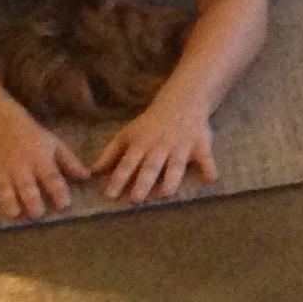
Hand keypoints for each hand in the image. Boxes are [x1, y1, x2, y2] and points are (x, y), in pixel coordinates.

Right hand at [0, 111, 90, 220]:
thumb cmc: (30, 136)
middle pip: (27, 187)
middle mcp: (19, 167)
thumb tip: (87, 176)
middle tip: (37, 215)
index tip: (64, 205)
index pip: (52, 177)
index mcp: (39, 160)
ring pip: (3, 189)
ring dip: (7, 202)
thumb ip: (69, 162)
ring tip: (13, 214)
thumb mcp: (53, 144)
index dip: (58, 191)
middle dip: (32, 202)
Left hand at [93, 99, 217, 203]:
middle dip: (143, 182)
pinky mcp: (200, 146)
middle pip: (150, 167)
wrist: (181, 102)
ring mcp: (181, 146)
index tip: (109, 195)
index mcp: (140, 145)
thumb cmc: (150, 124)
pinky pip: (206, 158)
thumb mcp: (127, 135)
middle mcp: (160, 147)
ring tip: (166, 193)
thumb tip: (91, 173)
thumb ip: (110, 154)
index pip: (127, 164)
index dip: (118, 179)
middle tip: (136, 199)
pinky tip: (211, 178)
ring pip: (175, 165)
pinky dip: (209, 167)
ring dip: (171, 179)